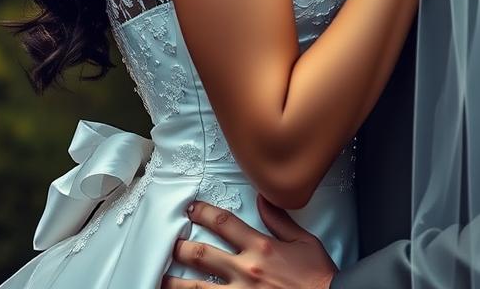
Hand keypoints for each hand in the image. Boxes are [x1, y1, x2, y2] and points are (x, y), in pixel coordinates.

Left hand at [162, 197, 336, 288]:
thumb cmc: (317, 276)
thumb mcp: (303, 242)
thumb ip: (280, 220)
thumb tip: (262, 199)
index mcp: (261, 247)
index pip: (224, 223)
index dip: (204, 213)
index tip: (191, 208)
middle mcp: (245, 270)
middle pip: (203, 254)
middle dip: (183, 247)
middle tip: (171, 242)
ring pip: (197, 288)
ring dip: (176, 282)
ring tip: (161, 278)